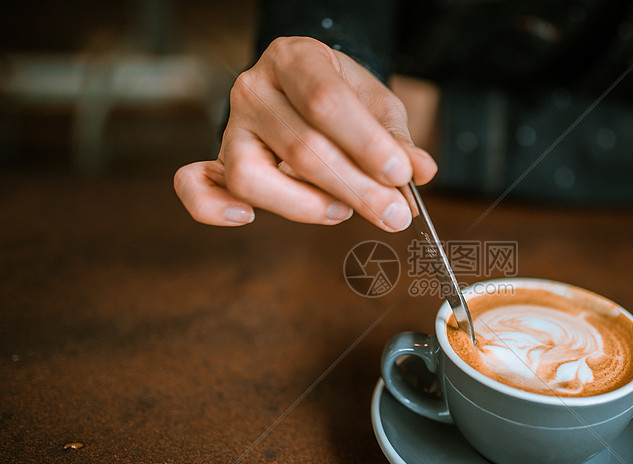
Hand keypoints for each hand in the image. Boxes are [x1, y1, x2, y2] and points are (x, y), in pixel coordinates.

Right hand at [174, 37, 437, 230]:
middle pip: (300, 148)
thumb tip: (421, 172)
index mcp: (296, 59)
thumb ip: (398, 140)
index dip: (365, 144)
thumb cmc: (345, 99)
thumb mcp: (379, 107)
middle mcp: (255, 89)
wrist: (311, 88)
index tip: (400, 175)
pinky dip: (214, 209)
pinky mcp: (219, 160)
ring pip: (252, 177)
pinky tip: (246, 220)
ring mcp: (232, 126)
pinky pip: (197, 187)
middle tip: (394, 215)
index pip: (326, 102)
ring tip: (342, 212)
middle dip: (355, 189)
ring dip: (304, 205)